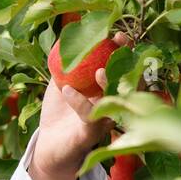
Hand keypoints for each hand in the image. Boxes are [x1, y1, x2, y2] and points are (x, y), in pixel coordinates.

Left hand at [27, 32, 128, 179]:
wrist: (49, 145)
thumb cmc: (59, 112)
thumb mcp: (62, 81)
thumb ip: (67, 63)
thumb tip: (66, 34)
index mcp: (109, 88)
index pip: (124, 66)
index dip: (125, 50)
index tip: (118, 34)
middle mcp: (113, 102)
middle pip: (131, 80)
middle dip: (129, 60)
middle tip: (120, 43)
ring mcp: (104, 118)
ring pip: (118, 100)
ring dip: (110, 83)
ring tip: (99, 70)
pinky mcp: (91, 133)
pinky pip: (90, 116)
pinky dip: (79, 101)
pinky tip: (66, 90)